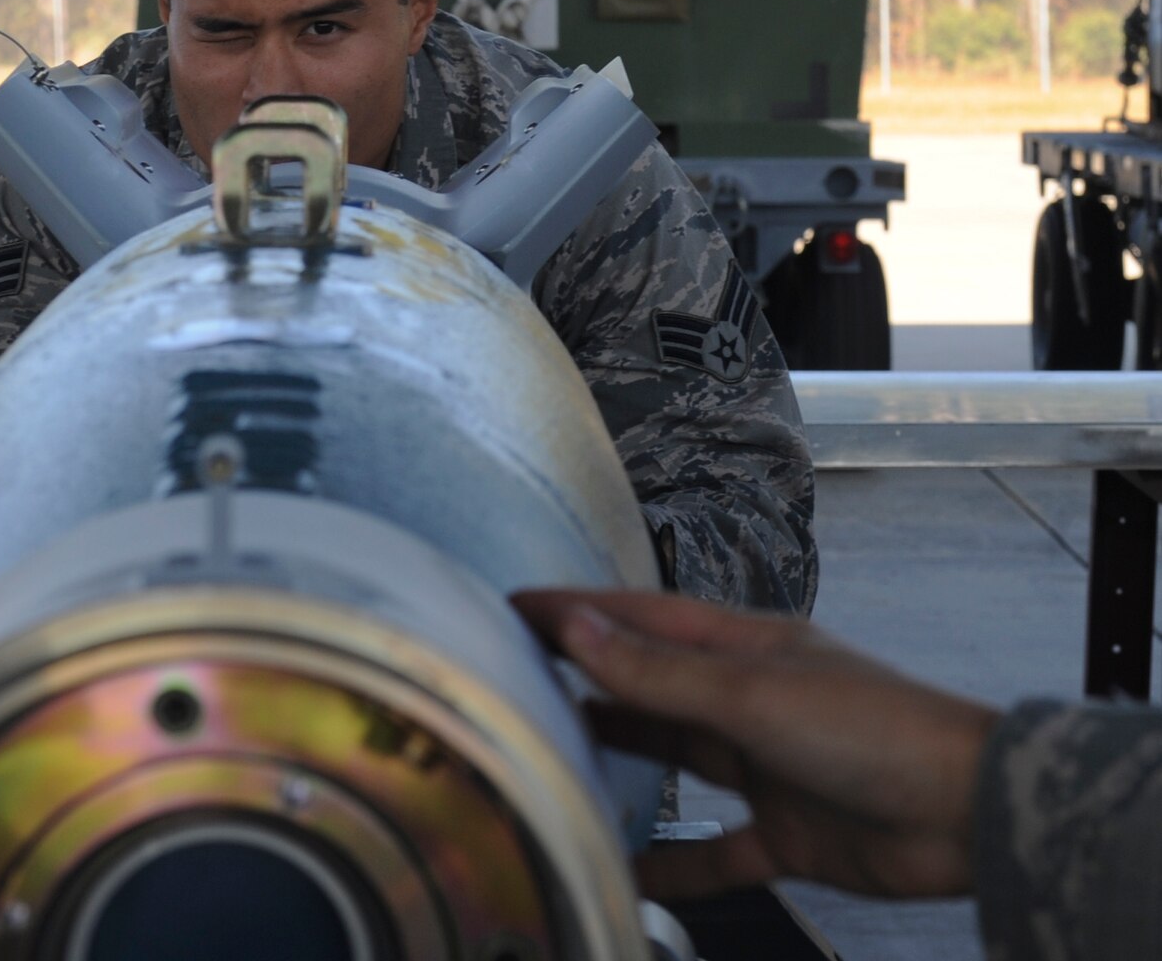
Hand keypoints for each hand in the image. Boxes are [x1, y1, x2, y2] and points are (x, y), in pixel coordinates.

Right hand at [514, 587, 998, 902]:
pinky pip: (715, 850)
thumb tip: (574, 627)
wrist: (969, 814)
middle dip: (589, 679)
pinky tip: (630, 875)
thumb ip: (660, 673)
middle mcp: (746, 697)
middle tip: (516, 681)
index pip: (640, 619)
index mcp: (741, 645)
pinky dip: (674, 865)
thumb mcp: (751, 694)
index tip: (511, 606)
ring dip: (623, 757)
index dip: (577, 610)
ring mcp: (765, 765)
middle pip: (651, 684)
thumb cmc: (867, 728)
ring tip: (557, 758)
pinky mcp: (786, 833)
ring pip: (676, 758)